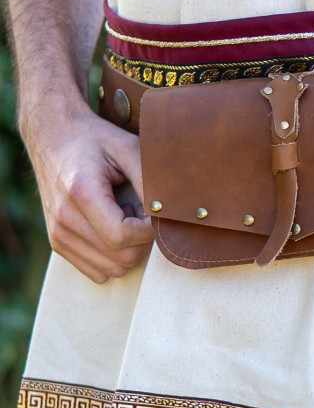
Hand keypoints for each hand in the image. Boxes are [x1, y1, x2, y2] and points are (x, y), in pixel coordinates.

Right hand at [27, 107, 152, 282]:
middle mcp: (64, 219)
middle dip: (142, 240)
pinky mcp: (58, 243)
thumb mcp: (127, 147)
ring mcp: (58, 234)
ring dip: (128, 249)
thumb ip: (149, 179)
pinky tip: (110, 228)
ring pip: (111, 269)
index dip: (149, 231)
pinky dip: (113, 258)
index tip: (154, 212)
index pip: (123, 236)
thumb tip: (167, 212)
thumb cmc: (94, 139)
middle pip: (121, 258)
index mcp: (82, 193)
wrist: (52, 136)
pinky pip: (97, 272)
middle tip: (140, 211)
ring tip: (124, 217)